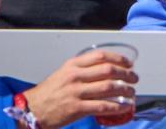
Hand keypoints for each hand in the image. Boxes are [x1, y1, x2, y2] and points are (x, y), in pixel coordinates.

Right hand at [22, 50, 137, 128]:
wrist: (31, 109)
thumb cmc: (50, 92)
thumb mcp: (64, 73)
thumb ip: (83, 69)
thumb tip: (109, 69)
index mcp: (73, 65)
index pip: (101, 56)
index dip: (119, 59)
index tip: (129, 64)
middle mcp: (75, 76)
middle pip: (109, 70)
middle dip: (126, 74)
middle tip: (134, 79)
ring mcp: (75, 92)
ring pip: (109, 88)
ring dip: (125, 90)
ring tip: (132, 93)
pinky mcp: (76, 108)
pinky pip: (102, 106)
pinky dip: (117, 106)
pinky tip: (125, 107)